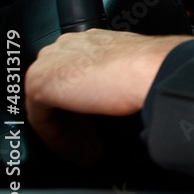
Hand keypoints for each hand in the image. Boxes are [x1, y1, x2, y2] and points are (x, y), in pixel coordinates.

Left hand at [25, 29, 193, 163]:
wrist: (151, 69)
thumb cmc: (151, 67)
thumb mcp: (132, 68)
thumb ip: (117, 76)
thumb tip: (121, 97)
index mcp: (90, 39)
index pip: (78, 76)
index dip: (87, 107)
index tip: (99, 127)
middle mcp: (68, 46)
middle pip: (61, 92)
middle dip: (76, 123)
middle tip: (91, 144)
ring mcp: (51, 62)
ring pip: (51, 107)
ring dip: (70, 134)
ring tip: (87, 153)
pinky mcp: (41, 83)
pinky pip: (43, 121)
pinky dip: (59, 140)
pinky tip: (78, 151)